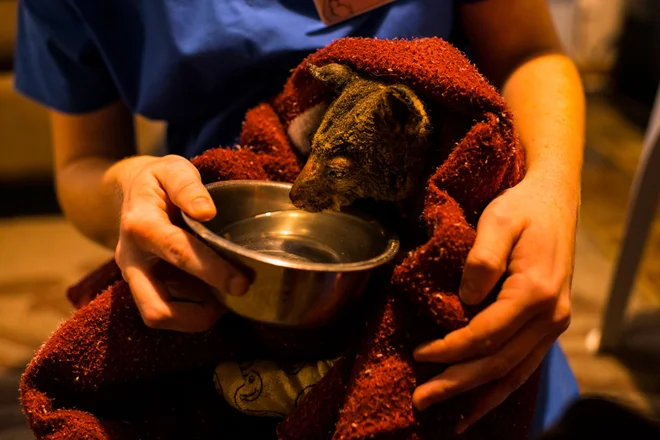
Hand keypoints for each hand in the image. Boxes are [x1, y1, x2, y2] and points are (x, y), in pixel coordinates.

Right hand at [114, 155, 249, 331]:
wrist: (131, 192)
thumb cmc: (159, 181)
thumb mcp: (172, 169)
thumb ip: (188, 187)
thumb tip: (206, 211)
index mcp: (140, 226)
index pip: (178, 253)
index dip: (212, 271)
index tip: (242, 283)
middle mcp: (131, 259)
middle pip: (155, 308)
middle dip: (196, 316)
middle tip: (233, 301)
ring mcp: (135, 277)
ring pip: (158, 316)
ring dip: (195, 317)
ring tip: (225, 297)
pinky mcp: (144, 287)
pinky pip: (166, 310)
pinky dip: (192, 311)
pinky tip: (212, 293)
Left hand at [411, 173, 575, 432]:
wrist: (554, 202)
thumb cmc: (522, 209)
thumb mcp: (498, 220)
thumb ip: (482, 258)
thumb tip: (465, 298)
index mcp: (535, 291)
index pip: (486, 334)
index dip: (451, 349)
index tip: (420, 354)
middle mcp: (549, 316)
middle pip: (498, 362)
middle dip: (457, 383)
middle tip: (421, 400)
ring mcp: (552, 325)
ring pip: (513, 372)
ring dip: (477, 395)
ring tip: (447, 415)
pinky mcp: (547, 326)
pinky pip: (523, 366)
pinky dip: (501, 388)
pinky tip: (480, 403)